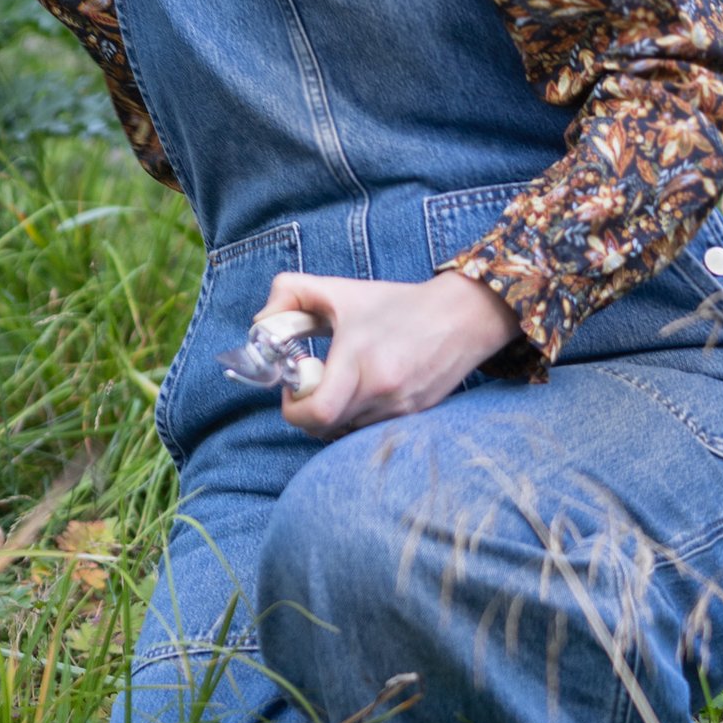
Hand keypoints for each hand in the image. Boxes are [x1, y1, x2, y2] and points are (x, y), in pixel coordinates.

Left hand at [251, 268, 517, 437]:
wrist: (463, 317)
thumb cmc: (395, 303)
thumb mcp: (337, 289)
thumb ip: (287, 295)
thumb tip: (260, 327)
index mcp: (360, 358)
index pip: (318, 412)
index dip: (294, 408)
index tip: (294, 387)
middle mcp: (382, 390)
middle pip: (326, 428)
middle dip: (308, 413)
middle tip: (310, 387)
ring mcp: (400, 408)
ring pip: (347, 433)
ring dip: (333, 418)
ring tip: (338, 387)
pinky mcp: (414, 417)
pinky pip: (370, 431)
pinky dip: (357, 419)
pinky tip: (361, 393)